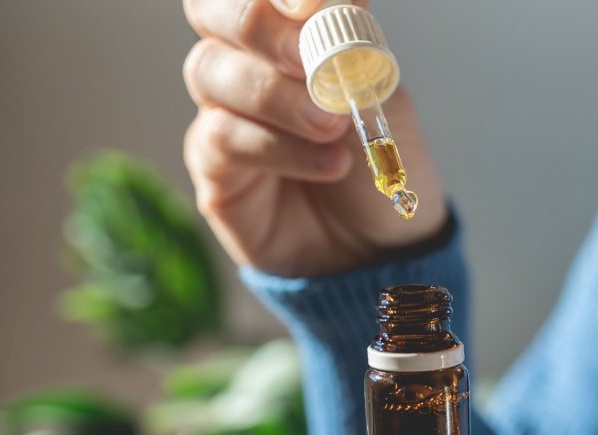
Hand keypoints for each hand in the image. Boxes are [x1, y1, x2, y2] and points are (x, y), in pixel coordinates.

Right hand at [182, 0, 446, 276]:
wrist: (379, 249)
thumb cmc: (378, 169)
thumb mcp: (385, 102)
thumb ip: (358, 55)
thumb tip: (341, 7)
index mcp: (292, 35)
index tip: (322, 4)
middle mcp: (250, 64)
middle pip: (213, 12)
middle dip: (256, 22)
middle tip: (305, 56)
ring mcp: (225, 112)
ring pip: (212, 72)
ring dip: (276, 96)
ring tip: (332, 126)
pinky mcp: (214, 168)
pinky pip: (221, 138)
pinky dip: (278, 147)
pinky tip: (328, 162)